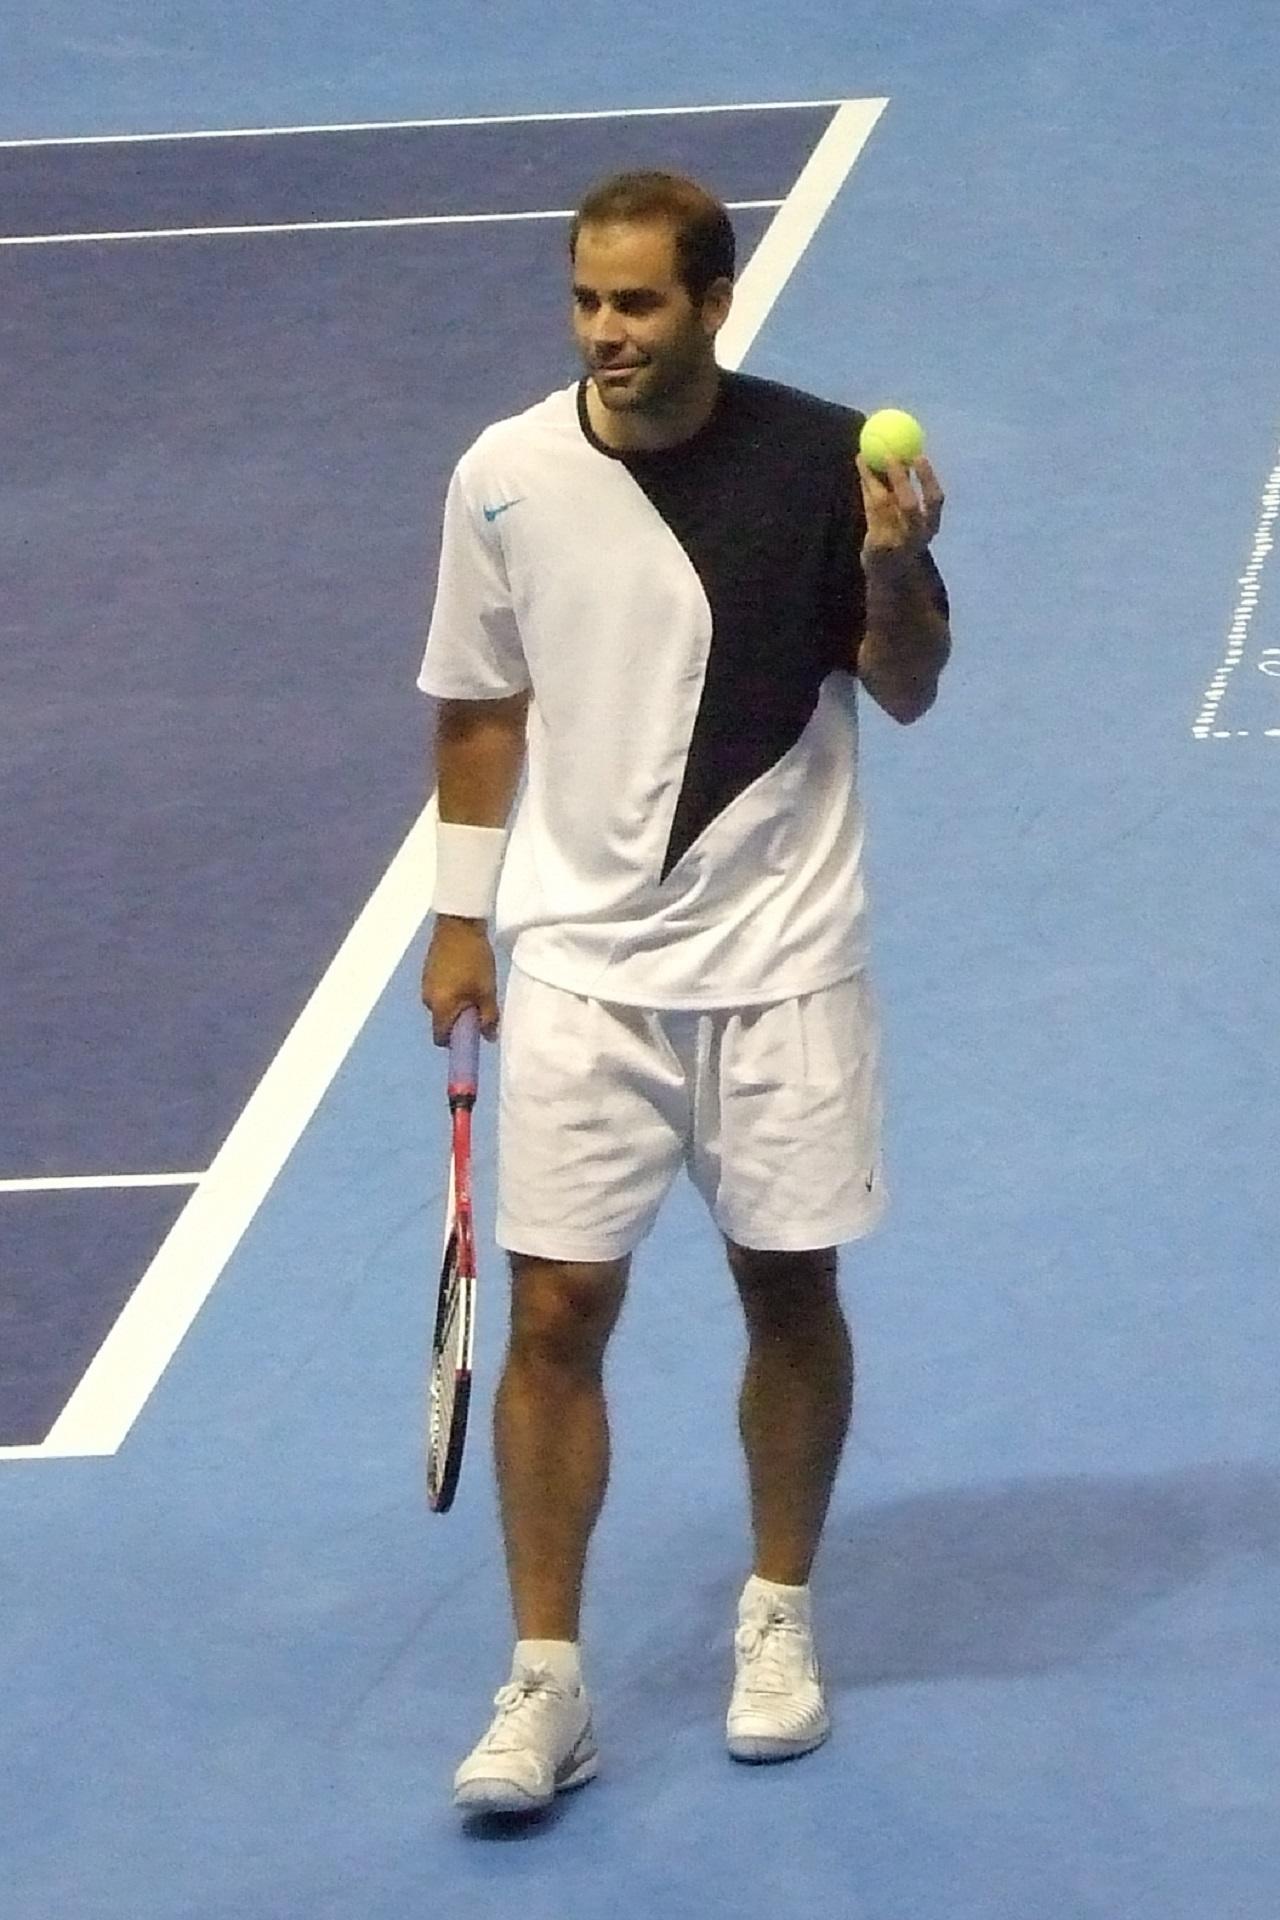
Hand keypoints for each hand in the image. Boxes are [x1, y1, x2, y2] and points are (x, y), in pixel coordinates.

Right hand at [421, 917, 499, 1044]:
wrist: (458, 924)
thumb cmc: (474, 960)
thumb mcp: (487, 990)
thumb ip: (488, 1017)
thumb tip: (489, 1037)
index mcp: (440, 1008)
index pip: (441, 1039)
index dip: (456, 1042)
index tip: (471, 1035)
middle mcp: (427, 1000)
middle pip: (442, 1021)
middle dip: (459, 1019)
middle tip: (479, 1007)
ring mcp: (425, 984)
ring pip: (442, 1004)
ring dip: (456, 1003)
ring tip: (474, 987)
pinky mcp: (428, 970)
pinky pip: (440, 989)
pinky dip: (451, 989)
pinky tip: (465, 974)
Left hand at [856, 451, 944, 576]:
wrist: (889, 573)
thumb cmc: (901, 533)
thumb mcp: (908, 513)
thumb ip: (904, 486)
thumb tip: (903, 448)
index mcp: (930, 526)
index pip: (934, 500)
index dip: (927, 478)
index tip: (917, 455)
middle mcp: (916, 537)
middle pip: (909, 505)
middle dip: (900, 479)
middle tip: (888, 453)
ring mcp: (894, 543)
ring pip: (882, 504)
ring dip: (872, 477)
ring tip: (864, 454)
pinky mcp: (875, 546)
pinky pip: (869, 507)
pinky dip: (865, 484)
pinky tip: (861, 466)